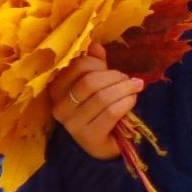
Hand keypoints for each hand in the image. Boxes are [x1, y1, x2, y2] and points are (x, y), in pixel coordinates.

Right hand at [50, 41, 143, 160]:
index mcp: (56, 90)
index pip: (77, 66)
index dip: (98, 63)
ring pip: (102, 97)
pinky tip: (132, 100)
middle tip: (128, 79)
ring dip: (124, 88)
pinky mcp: (89, 137)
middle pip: (90, 82)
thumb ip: (94, 65)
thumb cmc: (97, 110)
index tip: (109, 68)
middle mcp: (60, 108)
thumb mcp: (94, 85)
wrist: (102, 145)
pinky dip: (126, 102)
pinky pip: (111, 112)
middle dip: (114, 76)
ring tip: (135, 87)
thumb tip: (96, 46)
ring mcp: (73, 125)